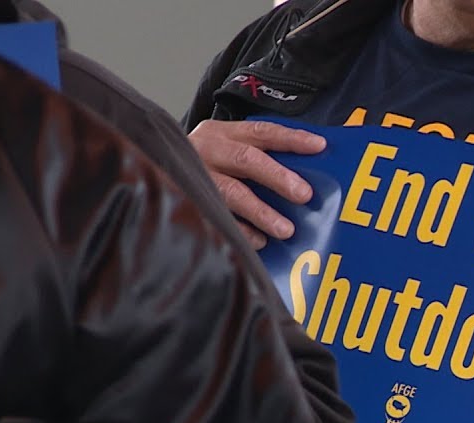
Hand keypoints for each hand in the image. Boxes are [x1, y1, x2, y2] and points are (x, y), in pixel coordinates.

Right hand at [188, 119, 325, 248]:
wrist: (155, 169)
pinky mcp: (187, 202)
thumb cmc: (206, 165)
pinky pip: (217, 219)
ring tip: (285, 229)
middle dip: (278, 177)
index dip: (291, 139)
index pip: (262, 132)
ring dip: (261, 211)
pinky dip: (240, 231)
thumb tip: (304, 173)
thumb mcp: (227, 149)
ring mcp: (194, 176)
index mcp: (222, 132)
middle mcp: (207, 150)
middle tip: (303, 194)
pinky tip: (258, 241)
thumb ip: (258, 156)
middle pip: (246, 159)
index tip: (318, 147)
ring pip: (231, 193)